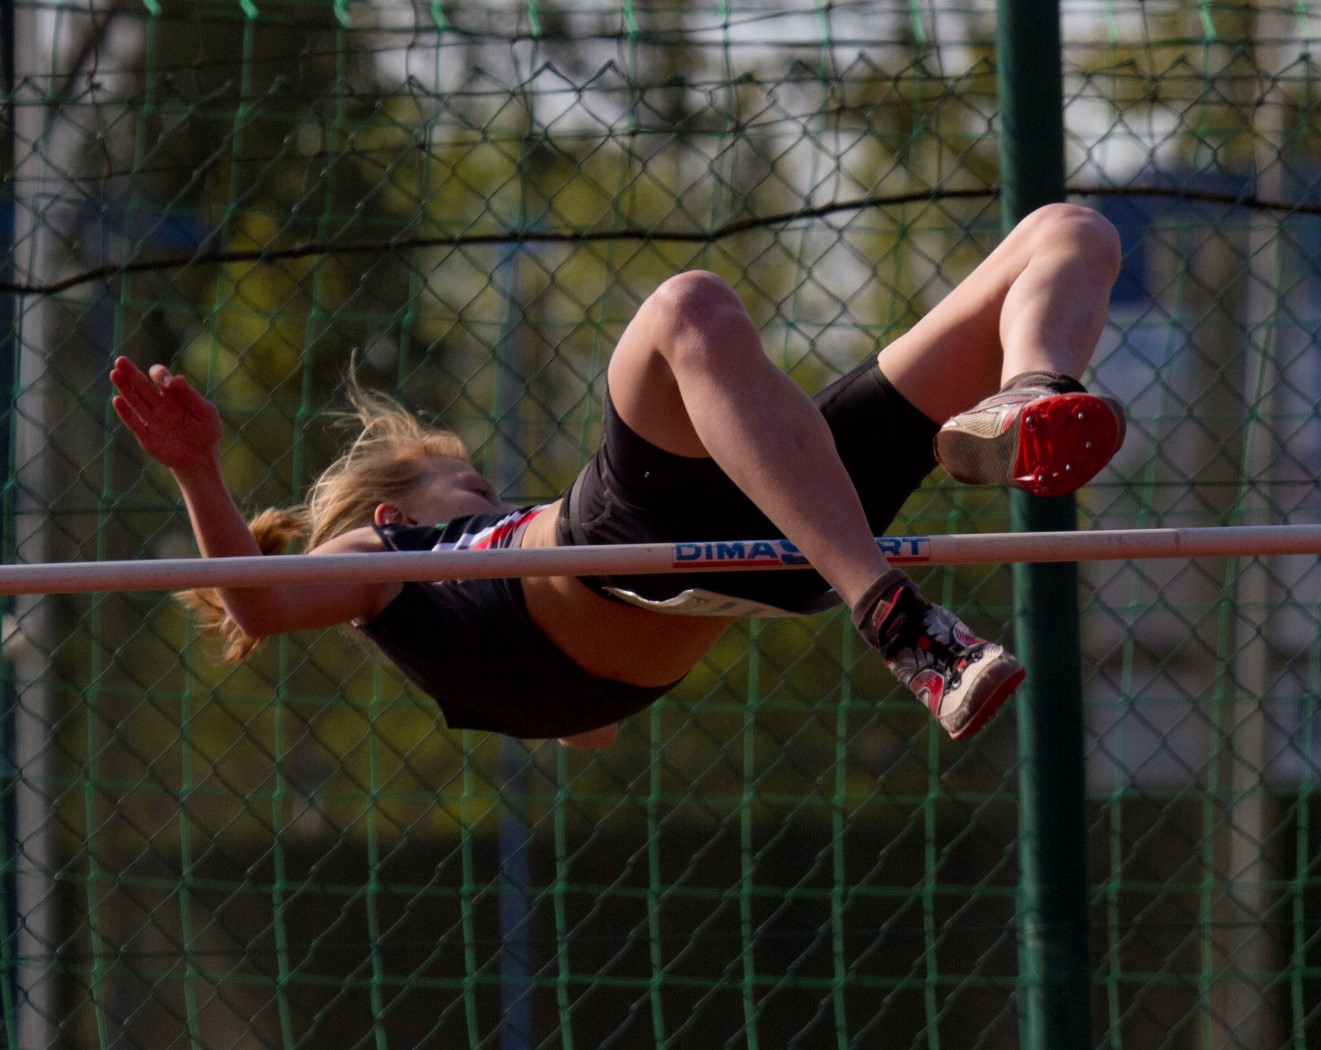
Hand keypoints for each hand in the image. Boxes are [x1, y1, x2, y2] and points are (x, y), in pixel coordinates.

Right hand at [110, 357, 223, 474]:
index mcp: (174, 395)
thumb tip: (178, 378)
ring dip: (124, 388)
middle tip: (121, 361)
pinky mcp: (146, 436)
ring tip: (114, 374)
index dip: (162, 376)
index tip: (168, 383)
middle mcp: (159, 404)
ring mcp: (151, 419)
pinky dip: (126, 413)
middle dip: (132, 373)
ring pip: (135, 401)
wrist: (202, 458)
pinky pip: (134, 423)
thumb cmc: (207, 431)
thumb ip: (192, 397)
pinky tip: (117, 400)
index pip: (162, 378)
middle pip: (143, 386)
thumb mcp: (207, 413)